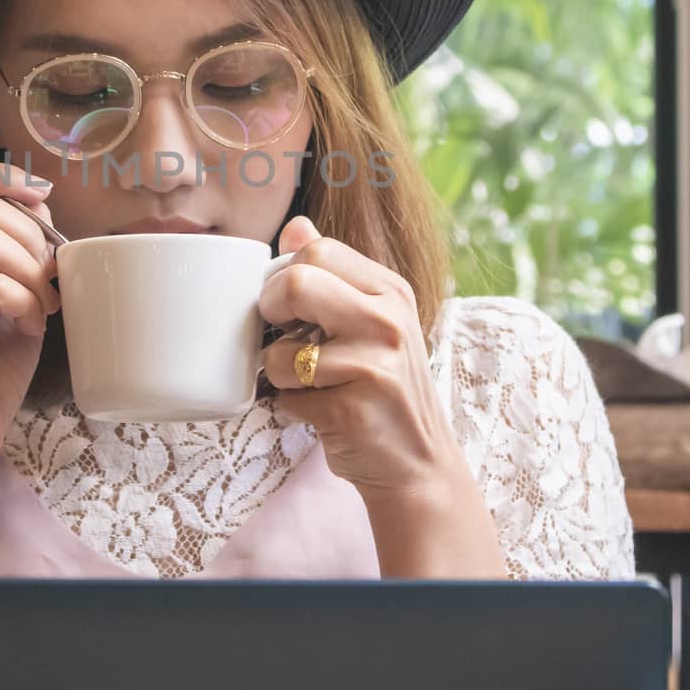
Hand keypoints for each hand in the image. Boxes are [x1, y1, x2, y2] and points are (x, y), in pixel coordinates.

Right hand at [0, 159, 60, 488]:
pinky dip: (27, 303)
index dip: (0, 175)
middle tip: (48, 275)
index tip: (40, 199)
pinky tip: (30, 327)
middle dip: (29, 230)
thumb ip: (14, 249)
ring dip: (32, 269)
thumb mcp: (5, 298)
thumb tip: (39, 198)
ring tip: (42, 305)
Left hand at [259, 215, 503, 576]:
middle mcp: (389, 320)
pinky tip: (321, 412)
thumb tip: (295, 225)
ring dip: (280, 374)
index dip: (284, 276)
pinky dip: (291, 409)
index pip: (316, 250)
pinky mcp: (355, 409)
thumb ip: (334, 273)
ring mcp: (375, 364)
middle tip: (284, 337)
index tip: (288, 305)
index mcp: (390, 290)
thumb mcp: (371, 320)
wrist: (418, 463)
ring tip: (308, 384)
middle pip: (295, 283)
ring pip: (282, 351)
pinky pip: (287, 398)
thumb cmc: (383, 387)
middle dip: (270, 312)